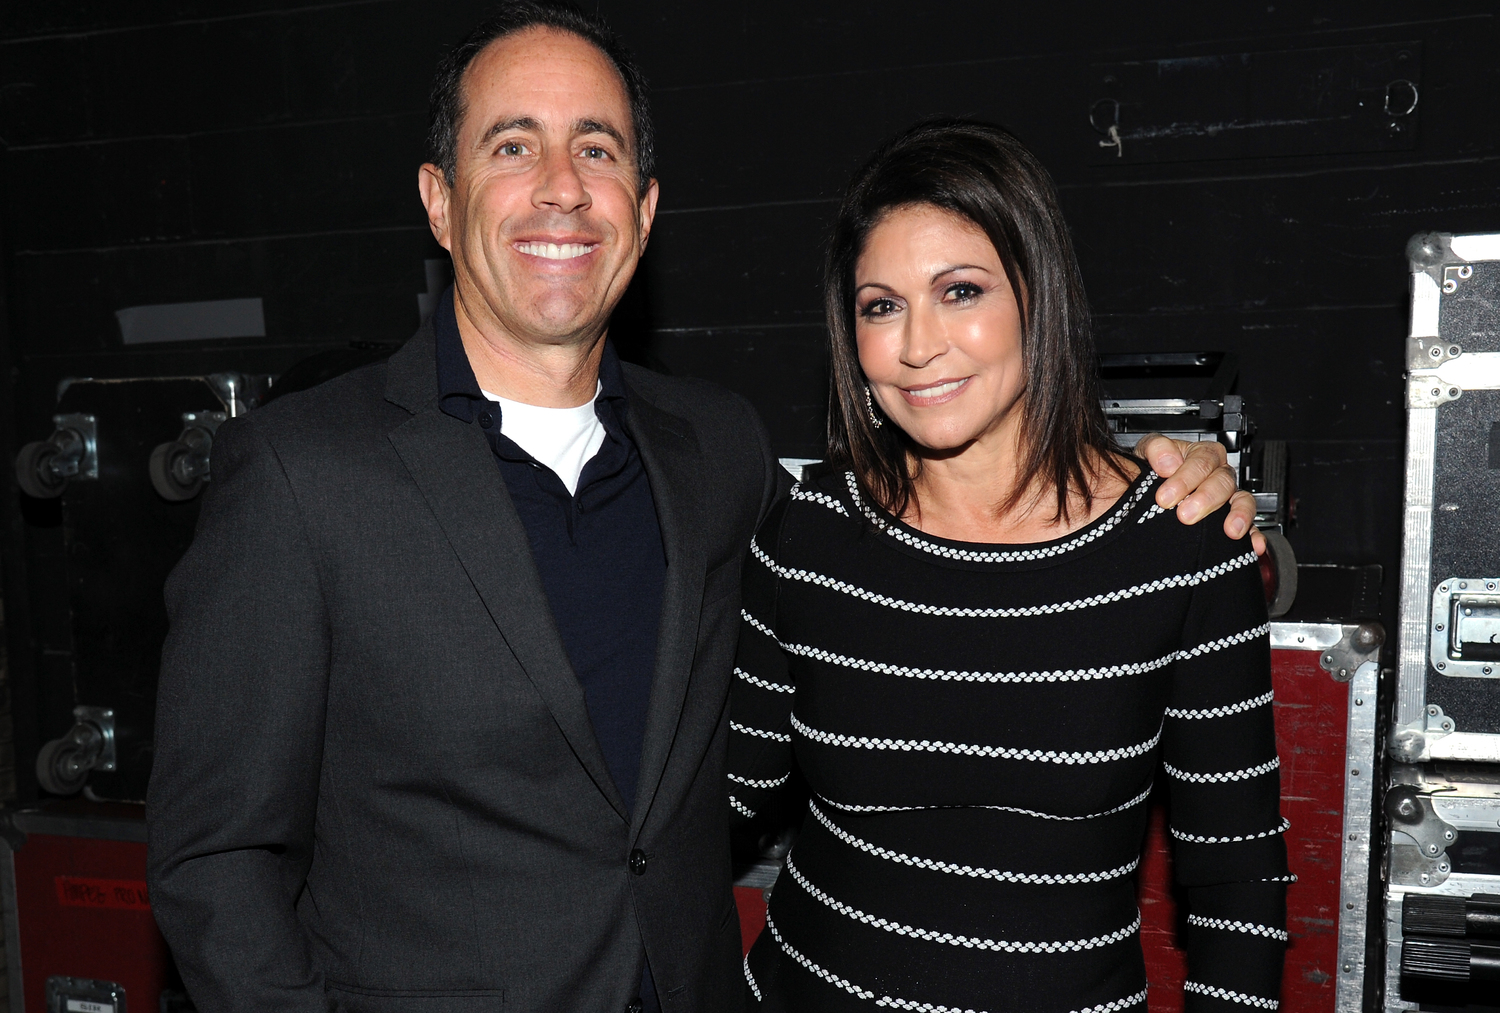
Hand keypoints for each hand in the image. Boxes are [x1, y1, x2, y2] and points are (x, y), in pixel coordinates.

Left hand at [1135, 434, 1265, 555]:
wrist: (1149, 493)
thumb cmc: (1152, 470)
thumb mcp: (1147, 452)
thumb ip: (1156, 449)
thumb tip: (1168, 463)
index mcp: (1201, 454)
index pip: (1202, 461)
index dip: (1185, 478)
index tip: (1165, 496)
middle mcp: (1218, 474)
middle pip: (1223, 481)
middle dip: (1205, 498)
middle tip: (1185, 514)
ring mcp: (1229, 497)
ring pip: (1243, 500)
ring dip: (1239, 515)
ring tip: (1230, 530)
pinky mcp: (1233, 519)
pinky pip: (1251, 526)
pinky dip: (1254, 535)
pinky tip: (1254, 544)